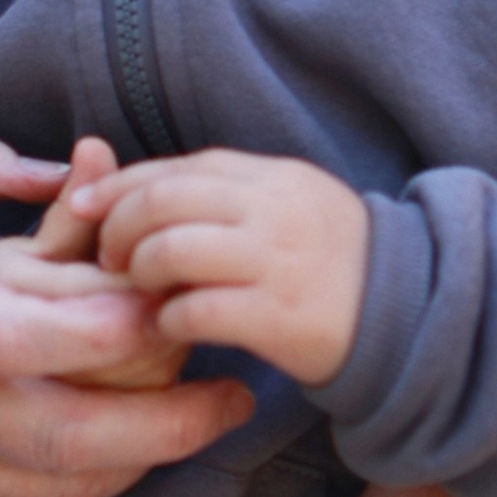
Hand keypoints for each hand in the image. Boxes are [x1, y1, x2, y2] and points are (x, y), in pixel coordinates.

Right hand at [0, 122, 251, 496]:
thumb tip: (64, 169)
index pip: (16, 339)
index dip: (107, 331)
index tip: (170, 303)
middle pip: (55, 438)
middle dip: (163, 426)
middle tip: (232, 392)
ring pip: (41, 495)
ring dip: (131, 469)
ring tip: (191, 426)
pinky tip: (111, 468)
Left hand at [73, 147, 369, 385]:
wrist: (412, 320)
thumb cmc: (334, 266)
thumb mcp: (290, 207)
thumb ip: (227, 193)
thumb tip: (142, 189)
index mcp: (273, 177)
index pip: (177, 168)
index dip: (120, 186)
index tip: (84, 208)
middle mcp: (274, 210)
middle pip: (162, 202)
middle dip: (117, 229)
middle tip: (104, 258)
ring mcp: (278, 262)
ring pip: (171, 250)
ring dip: (138, 273)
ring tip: (137, 292)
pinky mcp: (279, 317)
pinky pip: (197, 310)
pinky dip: (168, 319)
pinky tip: (168, 328)